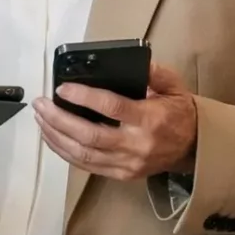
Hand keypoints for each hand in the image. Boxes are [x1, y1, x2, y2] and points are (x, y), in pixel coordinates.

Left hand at [34, 59, 198, 180]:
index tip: (62, 88)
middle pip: (89, 136)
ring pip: (83, 154)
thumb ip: (154, 73)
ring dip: (56, 136)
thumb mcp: (174, 86)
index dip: (83, 97)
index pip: (111, 107)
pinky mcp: (121, 174)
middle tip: (41, 104)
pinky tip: (52, 138)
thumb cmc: (179, 113)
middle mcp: (136, 145)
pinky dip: (65, 152)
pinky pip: (86, 166)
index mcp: (149, 119)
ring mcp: (127, 163)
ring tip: (40, 119)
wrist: (194, 148)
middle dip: (59, 119)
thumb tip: (133, 60)